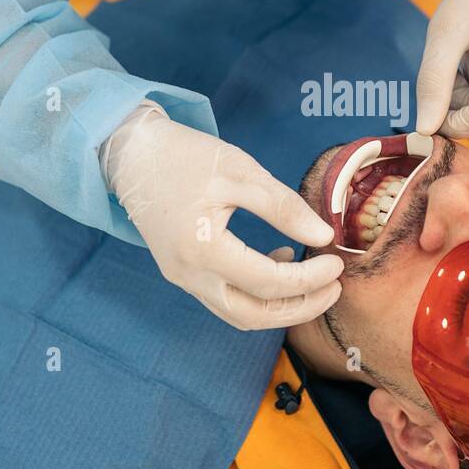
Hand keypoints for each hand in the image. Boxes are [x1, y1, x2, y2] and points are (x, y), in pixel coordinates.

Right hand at [102, 102, 343, 329]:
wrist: (132, 153)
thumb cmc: (185, 156)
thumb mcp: (241, 172)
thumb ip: (283, 208)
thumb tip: (323, 237)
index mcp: (203, 249)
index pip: (269, 282)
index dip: (309, 279)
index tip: (336, 264)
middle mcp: (189, 275)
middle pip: (254, 315)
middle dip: (300, 308)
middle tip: (334, 288)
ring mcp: (182, 278)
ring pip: (238, 314)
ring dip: (279, 307)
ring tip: (313, 282)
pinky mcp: (181, 273)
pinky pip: (224, 298)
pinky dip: (256, 294)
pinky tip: (278, 260)